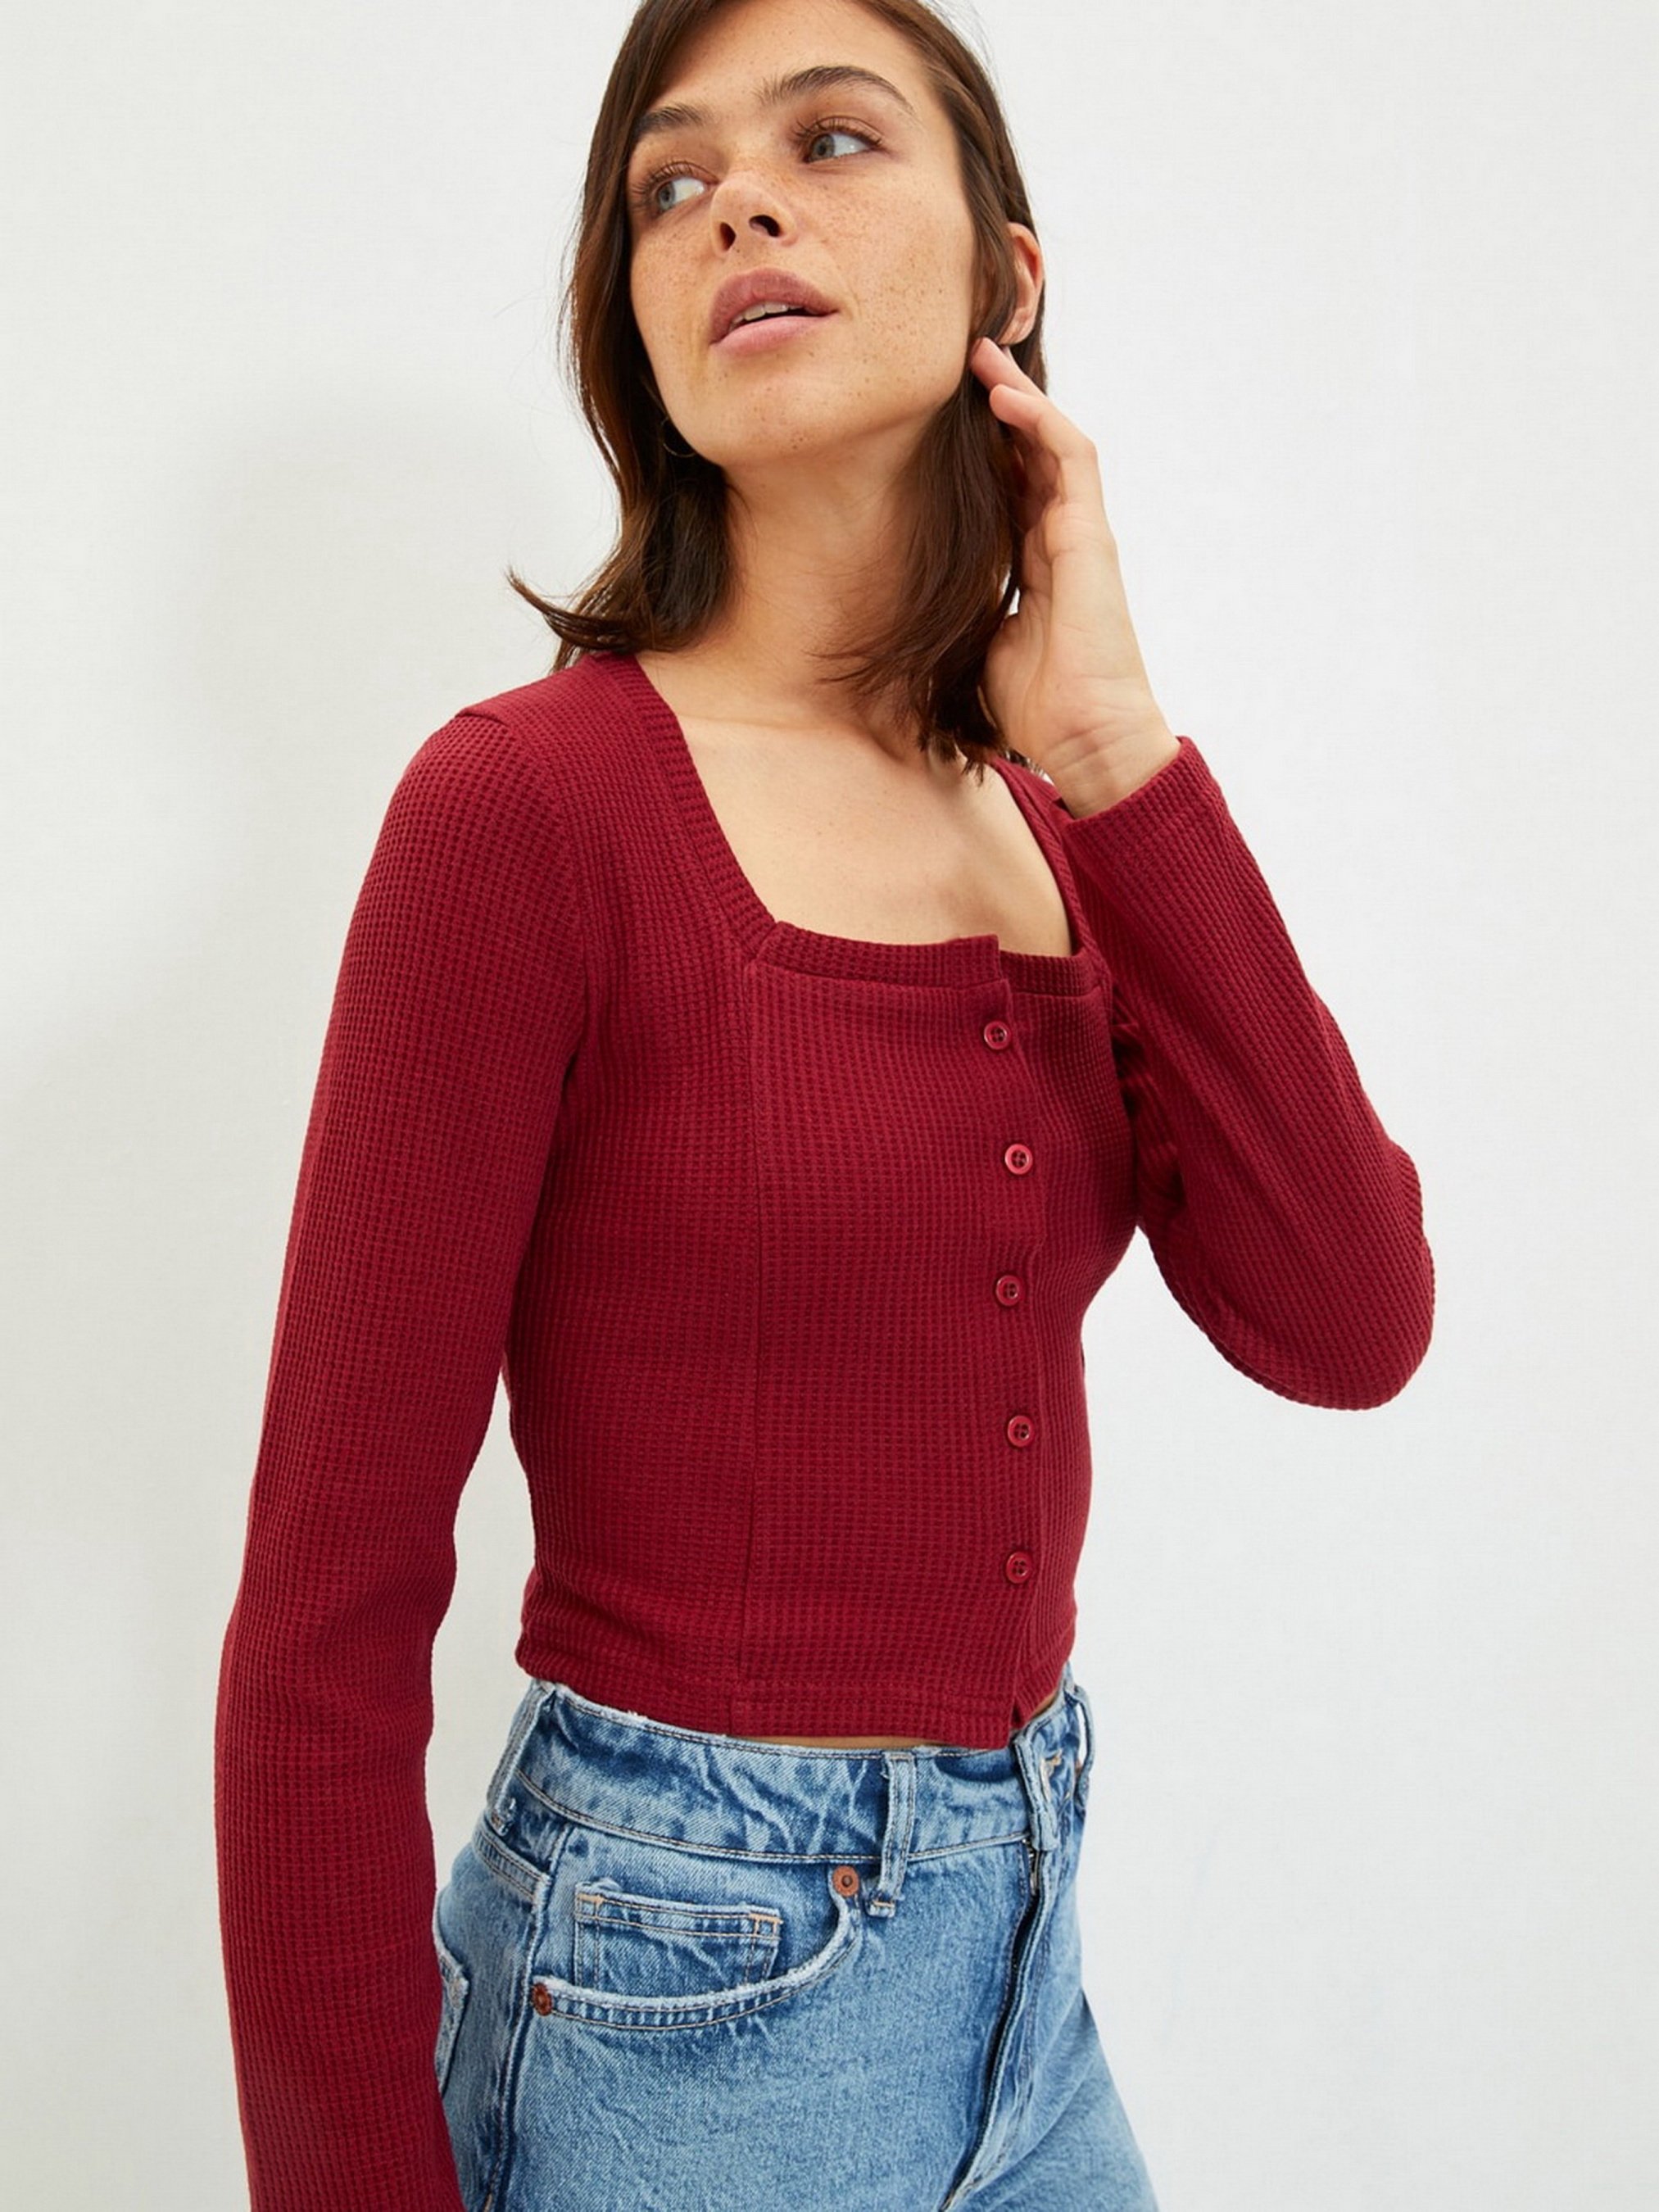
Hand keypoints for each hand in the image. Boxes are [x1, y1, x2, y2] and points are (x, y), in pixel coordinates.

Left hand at [969, 336, 1179, 809]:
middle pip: (1033, 453)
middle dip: (1000, 405)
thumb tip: (938, 608)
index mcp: (1038, 564)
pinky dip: (1040, 422)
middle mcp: (1062, 539)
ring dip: (1019, 396)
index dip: (986, 449)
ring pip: (1053, 442)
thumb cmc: (1040, 707)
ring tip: (982, 357)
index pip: (1013, 488)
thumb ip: (975, 612)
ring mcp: (1081, 533)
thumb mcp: (988, 647)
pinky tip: (1006, 396)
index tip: (947, 419)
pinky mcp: (1091, 534)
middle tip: (963, 361)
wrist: (1085, 736)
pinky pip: (1072, 458)